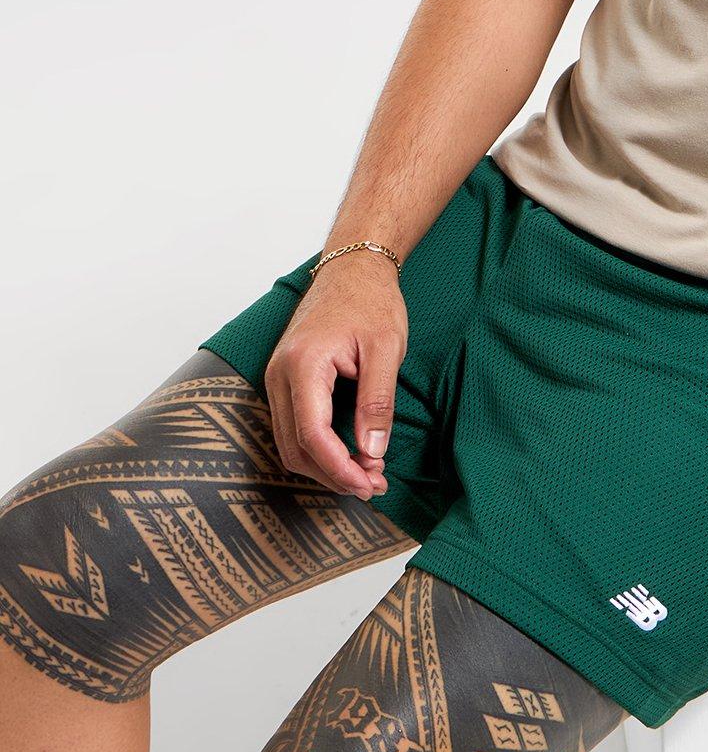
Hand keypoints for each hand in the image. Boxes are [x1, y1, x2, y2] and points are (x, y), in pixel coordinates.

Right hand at [263, 252, 406, 499]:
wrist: (352, 267)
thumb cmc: (370, 300)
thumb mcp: (386, 349)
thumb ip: (377, 402)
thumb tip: (372, 451)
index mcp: (303, 364)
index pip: (312, 434)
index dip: (339, 468)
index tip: (368, 484)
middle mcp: (279, 374)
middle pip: (295, 447)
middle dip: (334, 474)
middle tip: (375, 484)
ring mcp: (277, 378)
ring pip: (290, 443)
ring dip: (326, 466)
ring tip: (368, 473)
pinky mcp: (285, 381)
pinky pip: (293, 427)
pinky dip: (319, 448)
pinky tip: (350, 453)